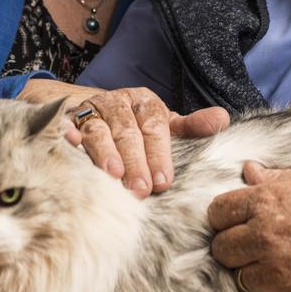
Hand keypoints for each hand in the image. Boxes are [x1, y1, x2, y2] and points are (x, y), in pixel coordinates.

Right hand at [21, 81, 228, 197]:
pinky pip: (67, 127)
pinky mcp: (67, 120)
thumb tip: (223, 119)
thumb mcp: (164, 125)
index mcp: (143, 101)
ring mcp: (90, 110)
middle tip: (141, 190)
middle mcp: (116, 102)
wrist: (95, 111)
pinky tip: (71, 146)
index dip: (159, 153)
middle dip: (135, 161)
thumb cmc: (137, 126)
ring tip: (113, 176)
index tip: (164, 181)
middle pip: (127, 130)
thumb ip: (191, 127)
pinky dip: (68, 136)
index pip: (154, 125)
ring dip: (105, 153)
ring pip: (98, 129)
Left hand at [208, 163, 290, 291]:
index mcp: (265, 202)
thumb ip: (273, 178)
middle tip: (251, 239)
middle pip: (221, 248)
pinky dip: (270, 287)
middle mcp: (264, 237)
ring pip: (238, 275)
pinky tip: (288, 273)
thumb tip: (248, 170)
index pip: (217, 213)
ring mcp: (277, 271)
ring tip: (271, 257)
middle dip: (232, 242)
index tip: (236, 217)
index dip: (225, 215)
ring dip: (250, 267)